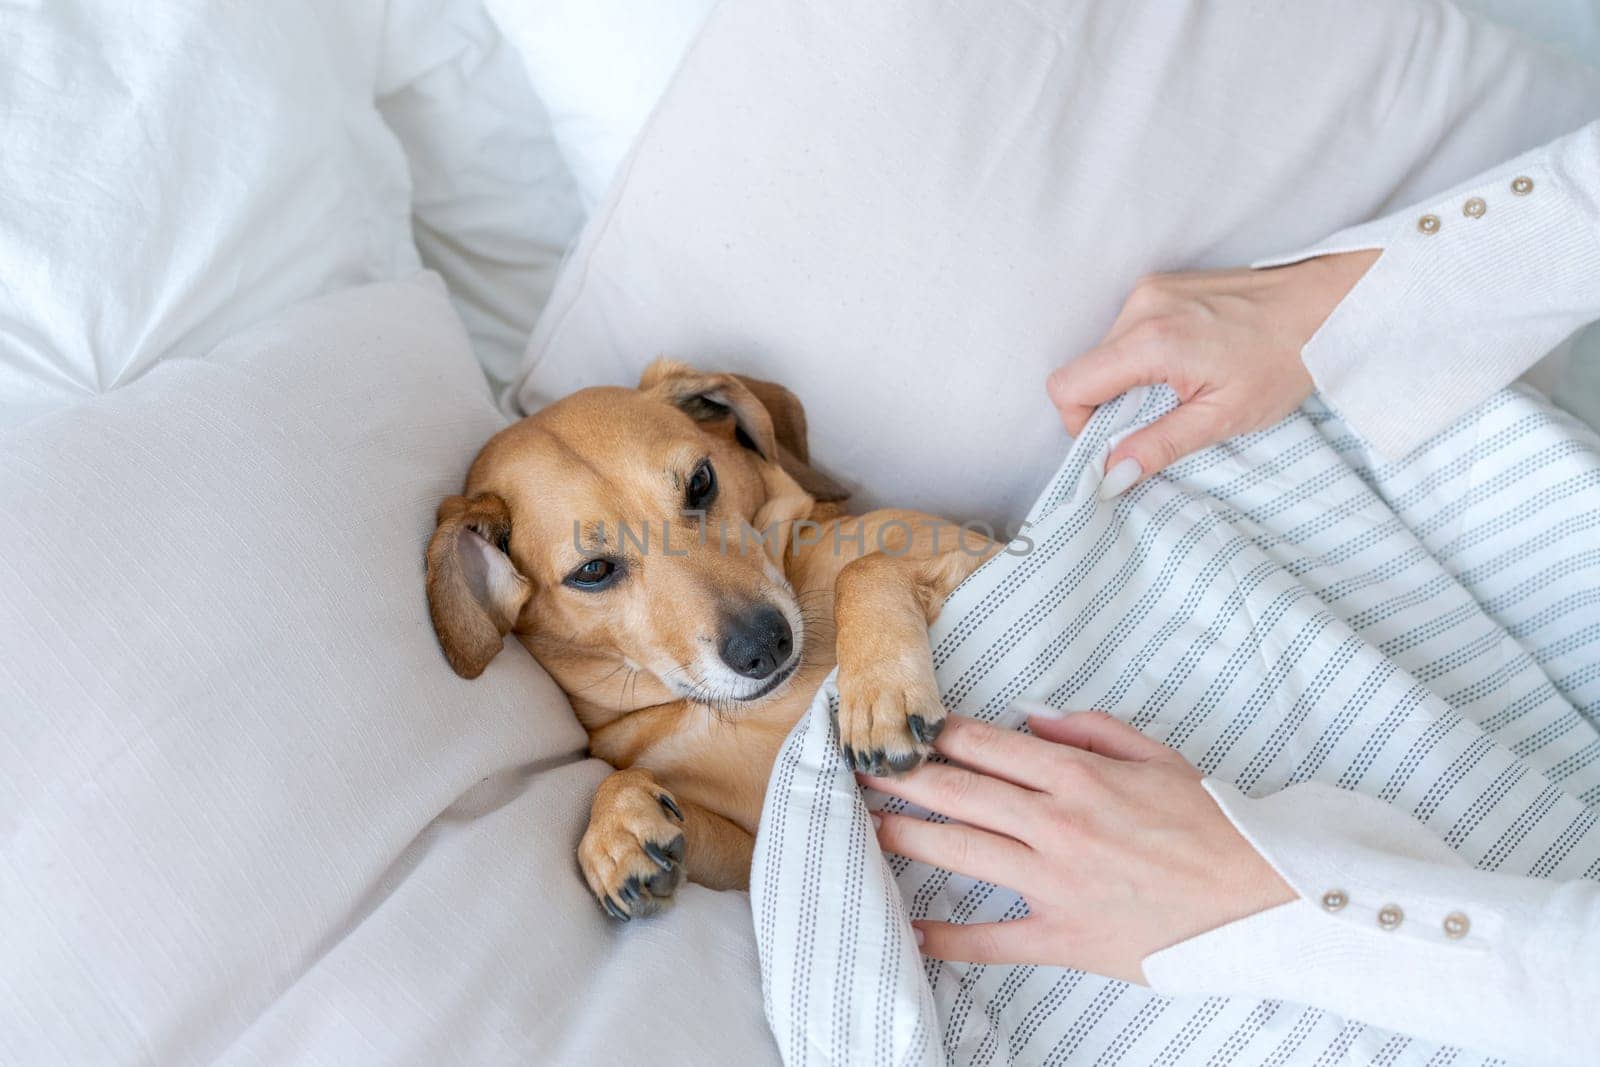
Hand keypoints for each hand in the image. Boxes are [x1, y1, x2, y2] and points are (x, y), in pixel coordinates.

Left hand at [860, 712, 1293, 983]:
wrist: (1264, 897)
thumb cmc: (1215, 825)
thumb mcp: (1158, 756)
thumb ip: (1090, 731)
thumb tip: (1030, 721)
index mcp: (1078, 774)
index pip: (984, 745)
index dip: (935, 735)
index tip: (904, 729)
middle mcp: (1056, 822)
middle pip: (957, 792)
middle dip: (902, 777)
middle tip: (862, 769)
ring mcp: (1055, 882)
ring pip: (960, 852)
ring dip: (905, 837)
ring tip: (866, 826)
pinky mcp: (1064, 935)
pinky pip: (990, 938)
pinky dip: (945, 938)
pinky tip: (908, 930)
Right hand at [1047, 251, 1378, 495]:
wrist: (1325, 303)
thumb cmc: (1284, 359)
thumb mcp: (1223, 417)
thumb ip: (1160, 445)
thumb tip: (1112, 475)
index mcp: (1151, 340)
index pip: (1069, 385)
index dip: (1081, 423)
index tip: (1120, 439)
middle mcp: (1141, 306)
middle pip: (1085, 370)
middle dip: (1110, 405)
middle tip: (1163, 416)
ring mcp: (1149, 290)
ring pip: (1104, 353)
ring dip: (1129, 381)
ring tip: (1182, 387)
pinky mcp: (1159, 285)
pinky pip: (1126, 332)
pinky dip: (1142, 358)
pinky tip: (1186, 364)